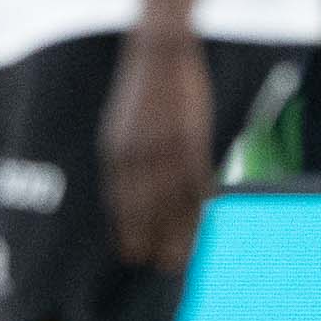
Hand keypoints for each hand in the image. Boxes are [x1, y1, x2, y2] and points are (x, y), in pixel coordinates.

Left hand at [100, 30, 211, 269]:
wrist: (157, 54)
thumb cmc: (141, 92)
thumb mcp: (122, 125)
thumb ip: (126, 157)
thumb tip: (131, 186)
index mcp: (115, 152)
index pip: (119, 201)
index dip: (127, 229)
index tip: (132, 254)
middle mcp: (136, 154)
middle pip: (144, 207)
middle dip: (151, 239)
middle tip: (159, 266)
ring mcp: (164, 148)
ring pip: (171, 200)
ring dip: (177, 230)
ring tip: (181, 257)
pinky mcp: (190, 138)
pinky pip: (196, 179)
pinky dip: (199, 201)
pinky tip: (204, 219)